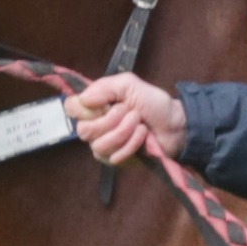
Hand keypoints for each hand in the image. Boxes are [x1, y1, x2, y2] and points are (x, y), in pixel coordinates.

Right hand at [67, 73, 182, 167]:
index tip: (104, 104)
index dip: (84, 108)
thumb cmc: (153, 103)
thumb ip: (105, 86)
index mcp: (95, 106)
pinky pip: (114, 156)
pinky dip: (132, 144)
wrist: (175, 124)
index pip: (71, 108)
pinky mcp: (115, 160)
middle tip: (130, 112)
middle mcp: (95, 126)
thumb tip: (84, 99)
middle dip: (111, 120)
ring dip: (124, 131)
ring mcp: (104, 145)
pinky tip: (143, 136)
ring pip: (99, 145)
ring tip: (139, 123)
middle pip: (84, 130)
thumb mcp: (130, 85)